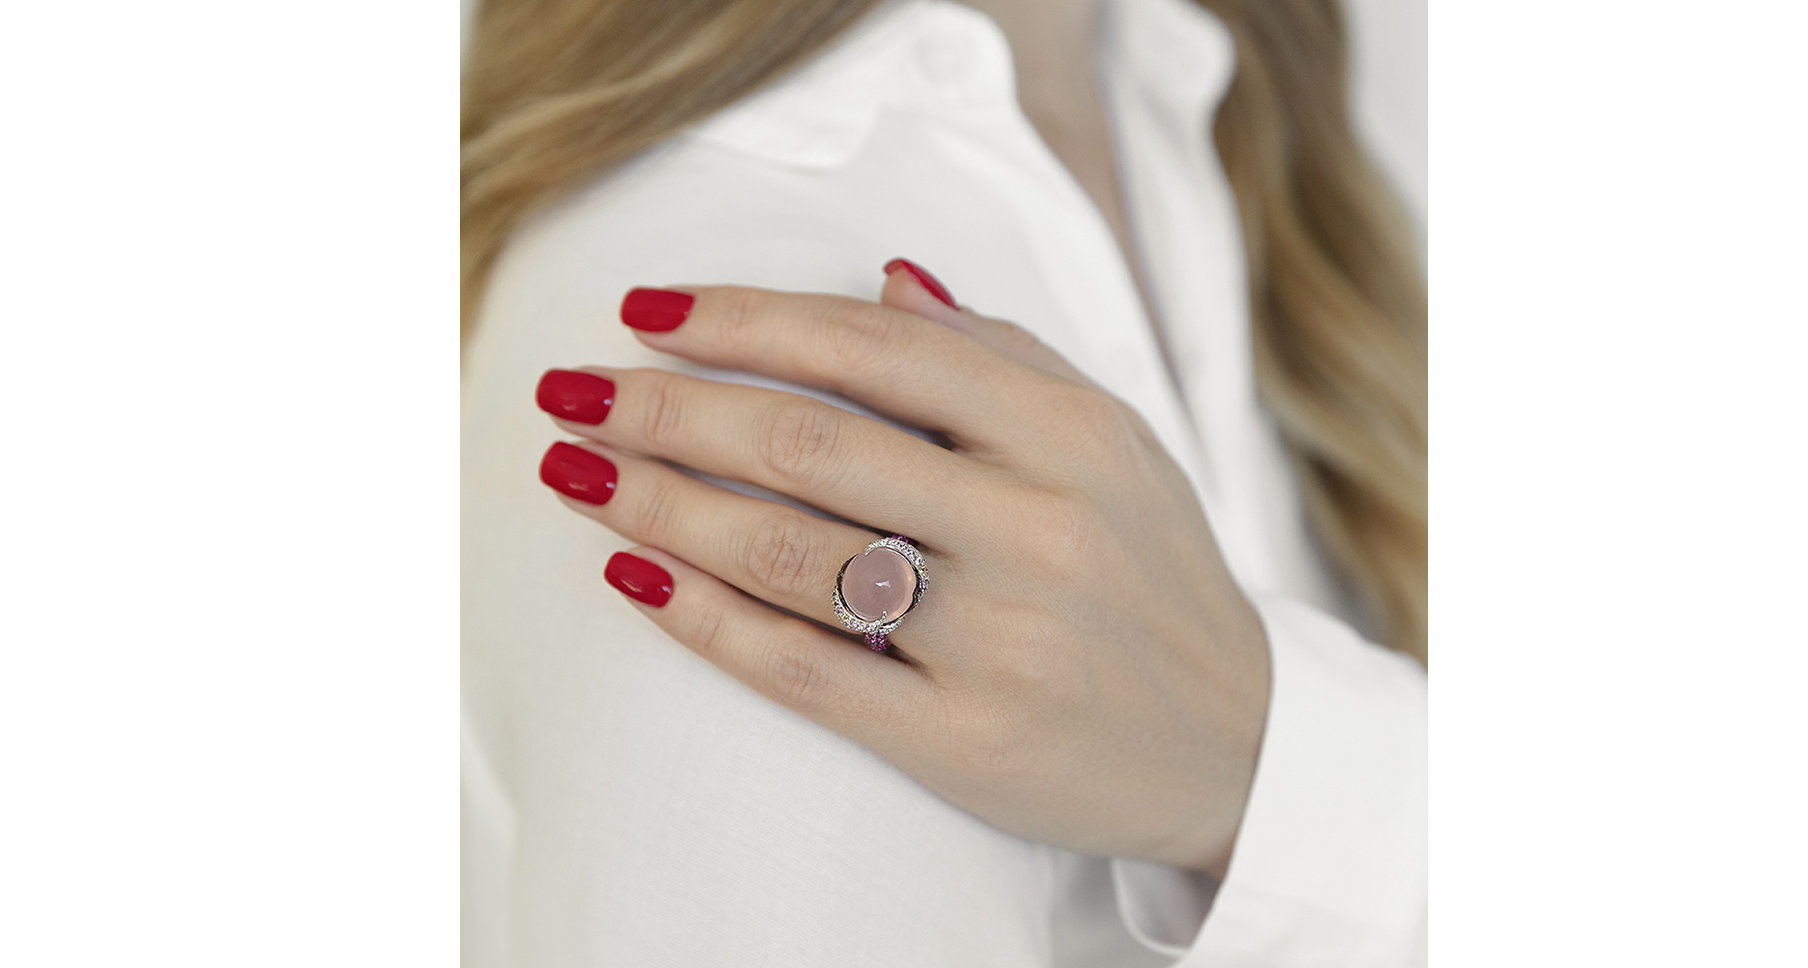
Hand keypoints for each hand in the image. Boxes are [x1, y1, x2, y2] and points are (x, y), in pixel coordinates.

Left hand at [533, 262, 1270, 877]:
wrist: (1237, 744)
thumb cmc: (1151, 571)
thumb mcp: (1110, 440)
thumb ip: (998, 356)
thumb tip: (878, 284)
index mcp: (1067, 432)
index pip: (870, 349)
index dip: (743, 320)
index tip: (648, 307)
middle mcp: (1035, 526)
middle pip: (806, 443)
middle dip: (666, 407)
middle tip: (570, 389)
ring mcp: (998, 638)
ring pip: (788, 552)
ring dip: (657, 504)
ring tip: (574, 470)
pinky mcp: (963, 737)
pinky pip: (806, 668)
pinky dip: (705, 619)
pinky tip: (633, 579)